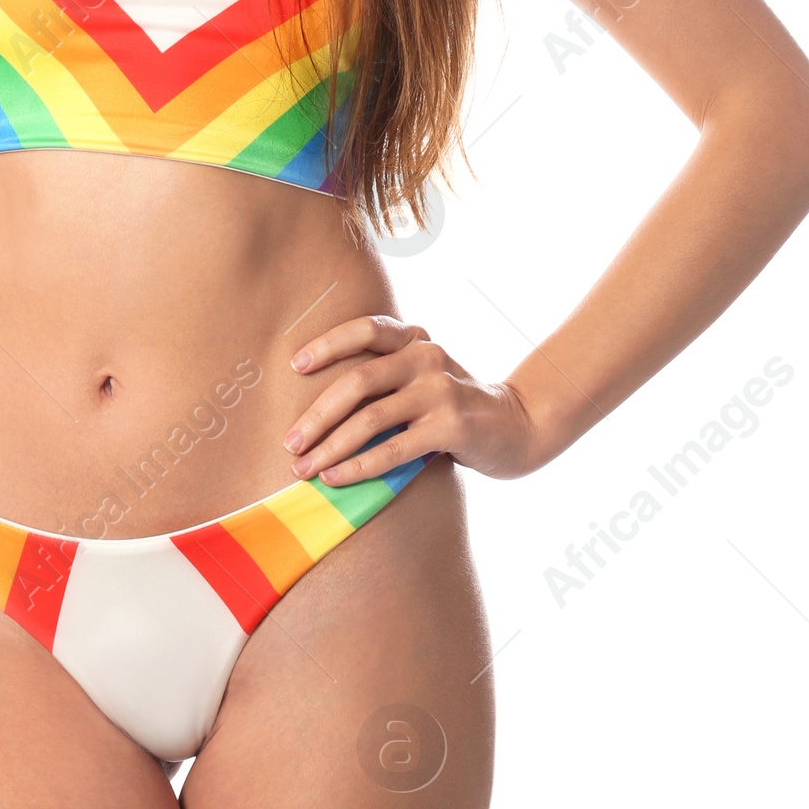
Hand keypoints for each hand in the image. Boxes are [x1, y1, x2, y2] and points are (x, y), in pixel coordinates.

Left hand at [282, 314, 546, 483]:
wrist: (519, 427)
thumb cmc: (454, 406)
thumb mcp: (423, 378)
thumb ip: (386, 378)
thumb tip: (316, 408)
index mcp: (415, 340)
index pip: (366, 330)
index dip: (327, 344)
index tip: (295, 366)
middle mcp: (427, 357)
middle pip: (358, 380)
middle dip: (317, 415)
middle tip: (289, 443)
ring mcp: (440, 390)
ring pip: (370, 417)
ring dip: (331, 447)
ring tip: (305, 469)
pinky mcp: (452, 426)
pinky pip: (394, 448)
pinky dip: (359, 465)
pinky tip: (337, 478)